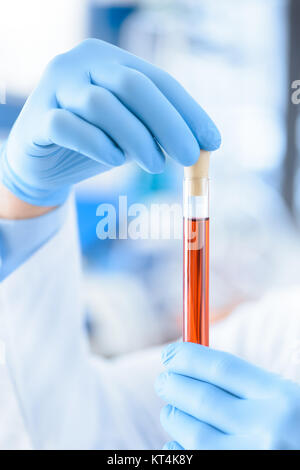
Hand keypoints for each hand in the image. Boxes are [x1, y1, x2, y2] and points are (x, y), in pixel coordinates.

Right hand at [0, 39, 220, 206]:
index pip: (158, 80)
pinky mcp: (38, 116)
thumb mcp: (129, 134)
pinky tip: (115, 159)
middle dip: (168, 124)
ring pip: (101, 104)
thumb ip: (157, 132)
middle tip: (189, 158)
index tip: (212, 142)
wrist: (41, 159)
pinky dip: (98, 145)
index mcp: (110, 60)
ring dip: (136, 138)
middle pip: (133, 86)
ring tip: (155, 165)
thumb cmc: (92, 142)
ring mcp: (55, 87)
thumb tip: (203, 146)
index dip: (189, 112)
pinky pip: (70, 127)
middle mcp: (81, 63)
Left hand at [155, 342, 299, 449]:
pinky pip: (195, 461)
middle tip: (163, 381)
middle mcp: (268, 427)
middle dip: (173, 385)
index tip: (169, 354)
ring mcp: (254, 457)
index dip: (188, 358)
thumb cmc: (296, 424)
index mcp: (280, 396)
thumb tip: (193, 363)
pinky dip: (178, 450)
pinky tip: (175, 442)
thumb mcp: (286, 397)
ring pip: (194, 434)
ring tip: (171, 412)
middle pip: (203, 399)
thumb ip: (247, 383)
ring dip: (174, 418)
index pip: (221, 367)